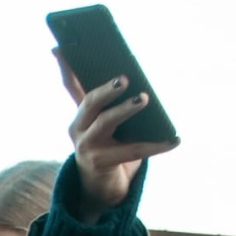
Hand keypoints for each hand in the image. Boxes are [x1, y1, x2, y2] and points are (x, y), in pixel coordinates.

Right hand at [55, 50, 179, 222]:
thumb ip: (111, 101)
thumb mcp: (106, 122)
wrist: (100, 188)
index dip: (64, 66)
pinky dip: (156, 145)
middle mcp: (77, 128)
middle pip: (89, 103)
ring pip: (105, 123)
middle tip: (123, 78)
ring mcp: (86, 146)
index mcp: (80, 113)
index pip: (70, 85)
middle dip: (105, 89)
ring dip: (124, 109)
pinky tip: (174, 140)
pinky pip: (133, 151)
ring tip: (144, 98)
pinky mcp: (100, 163)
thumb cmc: (109, 148)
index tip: (60, 47)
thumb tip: (126, 73)